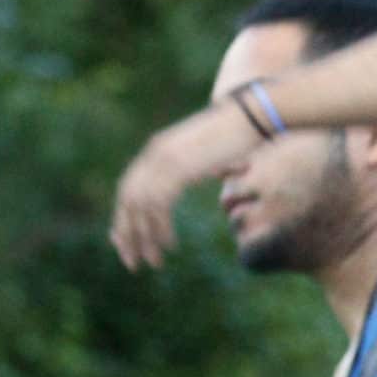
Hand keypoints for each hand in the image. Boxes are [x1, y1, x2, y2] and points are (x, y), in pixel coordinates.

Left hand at [111, 102, 258, 269]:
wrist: (252, 114)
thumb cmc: (240, 134)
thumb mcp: (211, 154)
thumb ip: (201, 167)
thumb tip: (217, 177)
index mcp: (157, 150)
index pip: (128, 189)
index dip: (124, 218)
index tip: (125, 243)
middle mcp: (154, 154)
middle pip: (127, 200)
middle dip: (127, 235)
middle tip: (133, 262)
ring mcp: (164, 159)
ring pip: (140, 207)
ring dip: (144, 239)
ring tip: (154, 262)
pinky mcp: (178, 168)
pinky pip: (159, 205)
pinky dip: (160, 228)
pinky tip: (170, 245)